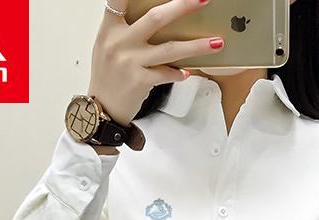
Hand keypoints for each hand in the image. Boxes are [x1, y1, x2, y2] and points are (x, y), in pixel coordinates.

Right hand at [87, 0, 225, 126]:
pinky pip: (167, 74)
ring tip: (217, 42)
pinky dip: (179, 73)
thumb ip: (124, 30)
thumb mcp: (107, 46)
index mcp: (110, 29)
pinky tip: (188, 72)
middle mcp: (119, 42)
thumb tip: (155, 17)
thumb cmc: (108, 77)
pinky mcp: (140, 81)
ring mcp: (130, 62)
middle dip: (182, 6)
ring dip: (197, 46)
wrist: (102, 110)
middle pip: (155, 17)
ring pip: (170, 49)